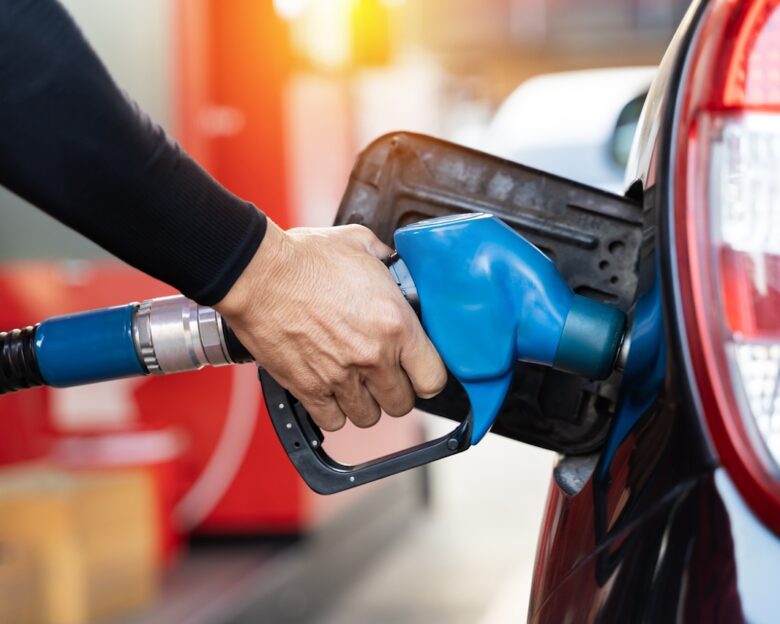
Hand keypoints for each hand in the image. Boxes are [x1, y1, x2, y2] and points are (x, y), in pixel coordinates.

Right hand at [215, 221, 446, 430]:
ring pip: (368, 417)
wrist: (258, 273)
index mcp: (396, 324)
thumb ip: (387, 261)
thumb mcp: (361, 244)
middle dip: (395, 391)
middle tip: (382, 375)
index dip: (427, 376)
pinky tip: (329, 390)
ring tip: (354, 383)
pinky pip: (333, 421)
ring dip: (364, 403)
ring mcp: (340, 376)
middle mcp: (373, 356)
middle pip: (402, 403)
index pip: (433, 378)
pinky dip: (332, 411)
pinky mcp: (308, 388)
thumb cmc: (306, 257)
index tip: (418, 371)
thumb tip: (395, 266)